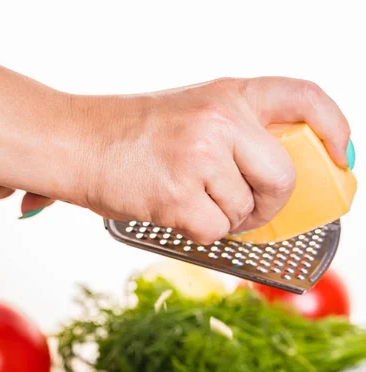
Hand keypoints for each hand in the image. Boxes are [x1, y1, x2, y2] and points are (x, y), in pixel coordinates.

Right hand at [52, 76, 349, 243]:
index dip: (334, 130)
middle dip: (269, 204)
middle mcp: (221, 119)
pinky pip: (214, 232)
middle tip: (246, 210)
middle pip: (283, 177)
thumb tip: (277, 177)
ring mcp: (200, 157)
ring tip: (187, 201)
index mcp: (229, 94)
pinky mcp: (179, 196)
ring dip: (222, 219)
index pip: (305, 100)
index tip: (340, 157)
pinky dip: (199, 233)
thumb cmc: (131, 134)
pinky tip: (173, 214)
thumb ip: (236, 134)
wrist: (76, 142)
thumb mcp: (192, 113)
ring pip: (244, 211)